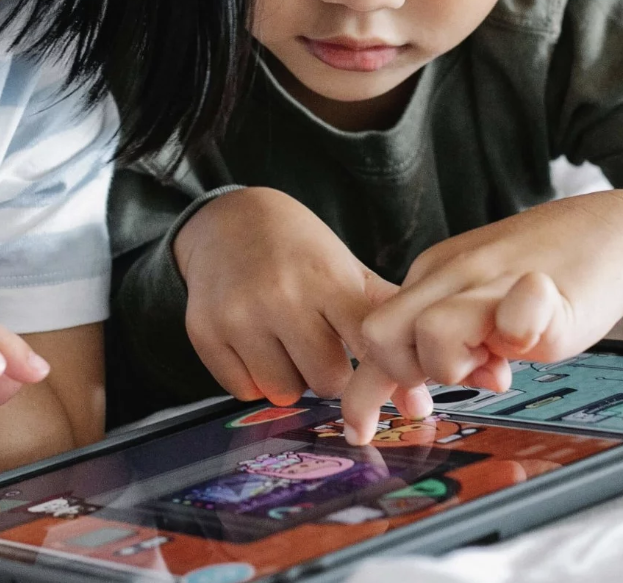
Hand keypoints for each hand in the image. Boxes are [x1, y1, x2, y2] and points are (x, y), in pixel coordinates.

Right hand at [174, 187, 425, 407]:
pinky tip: (256, 345)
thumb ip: (385, 326)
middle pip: (326, 381)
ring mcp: (239, 316)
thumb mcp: (348, 270)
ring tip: (287, 344)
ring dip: (291, 379)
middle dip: (330, 374)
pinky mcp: (205, 332)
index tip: (376, 366)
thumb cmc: (300, 252)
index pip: (368, 346)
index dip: (378, 366)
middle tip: (323, 347)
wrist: (228, 221)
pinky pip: (243, 390)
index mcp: (326, 278)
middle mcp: (281, 297)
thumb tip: (417, 402)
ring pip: (283, 392)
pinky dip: (254, 379)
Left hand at [339, 192, 622, 443]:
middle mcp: (452, 273)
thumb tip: (414, 393)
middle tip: (456, 377)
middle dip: (405, 376)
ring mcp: (496, 279)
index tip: (362, 428)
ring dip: (456, 364)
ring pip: (433, 330)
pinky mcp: (547, 290)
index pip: (373, 333)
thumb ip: (446, 338)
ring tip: (499, 360)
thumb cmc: (546, 271)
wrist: (614, 230)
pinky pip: (517, 313)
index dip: (366, 387)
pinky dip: (518, 332)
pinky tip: (535, 338)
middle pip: (381, 333)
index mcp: (432, 277)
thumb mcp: (479, 300)